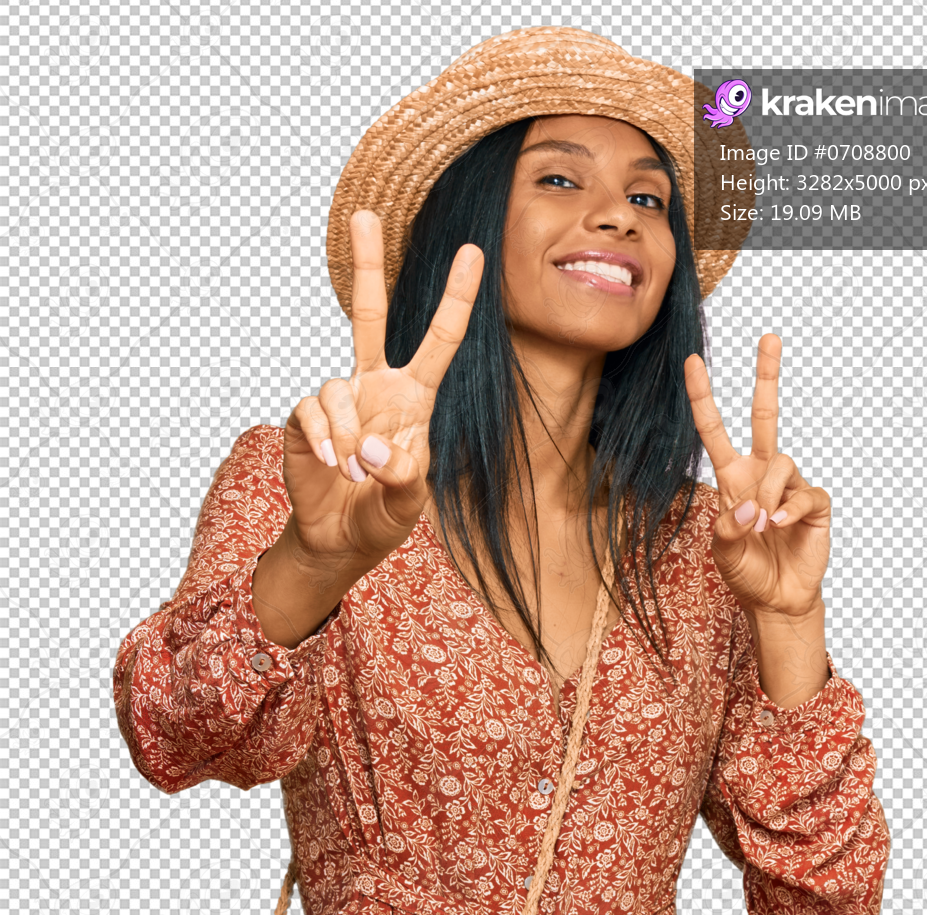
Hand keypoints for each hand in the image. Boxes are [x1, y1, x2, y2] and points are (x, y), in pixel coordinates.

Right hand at [282, 209, 483, 566]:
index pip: (440, 341)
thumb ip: (402, 477)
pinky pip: (313, 411)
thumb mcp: (408, 503)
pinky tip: (332, 464)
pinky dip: (326, 439)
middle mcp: (375, 387)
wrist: (340, 540)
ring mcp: (339, 400)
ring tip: (352, 470)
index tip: (472, 251)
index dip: (456, 298)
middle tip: (362, 215)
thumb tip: (370, 444)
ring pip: (338, 388)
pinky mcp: (306, 418)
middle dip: (366, 265)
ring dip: (348, 434)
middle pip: (369, 314)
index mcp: (414, 398)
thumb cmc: (382, 515)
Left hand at [683, 335, 830, 619]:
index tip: (692, 362)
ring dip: (768, 495)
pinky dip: (789, 511)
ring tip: (764, 527)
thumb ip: (727, 529)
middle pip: (765, 416)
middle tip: (769, 336)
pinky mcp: (815, 503)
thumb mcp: (724, 553)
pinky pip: (804, 494)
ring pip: (781, 463)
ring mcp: (790, 486)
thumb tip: (749, 508)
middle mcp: (762, 475)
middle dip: (766, 376)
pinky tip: (781, 528)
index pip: (715, 431)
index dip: (703, 398)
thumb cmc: (747, 573)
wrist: (777, 600)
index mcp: (732, 479)